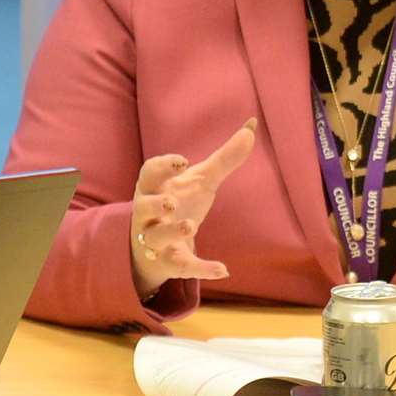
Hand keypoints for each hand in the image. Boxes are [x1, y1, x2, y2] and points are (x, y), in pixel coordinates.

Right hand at [129, 119, 256, 298]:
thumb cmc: (179, 202)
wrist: (160, 245)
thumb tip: (252, 125)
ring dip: (171, 233)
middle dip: (155, 205)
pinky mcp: (168, 262)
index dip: (162, 166)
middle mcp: (148, 214)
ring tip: (190, 227)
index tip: (182, 161)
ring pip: (155, 238)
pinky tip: (223, 270)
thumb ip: (225, 157)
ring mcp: (155, 239)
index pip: (149, 173)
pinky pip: (181, 266)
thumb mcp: (201, 180)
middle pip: (143, 208)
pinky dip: (201, 269)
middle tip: (171, 202)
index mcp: (154, 188)